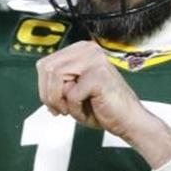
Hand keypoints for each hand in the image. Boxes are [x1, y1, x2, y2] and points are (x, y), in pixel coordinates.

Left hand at [36, 41, 170, 166]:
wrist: (128, 121)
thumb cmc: (102, 107)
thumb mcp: (73, 89)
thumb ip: (58, 80)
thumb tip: (42, 77)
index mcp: (82, 49)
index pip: (46, 63)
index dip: (43, 86)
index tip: (52, 103)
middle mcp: (89, 49)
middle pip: (47, 68)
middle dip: (47, 93)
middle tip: (58, 110)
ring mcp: (95, 60)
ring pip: (55, 76)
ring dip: (58, 100)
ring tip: (69, 111)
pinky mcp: (99, 75)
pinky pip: (71, 93)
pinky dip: (74, 108)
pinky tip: (84, 111)